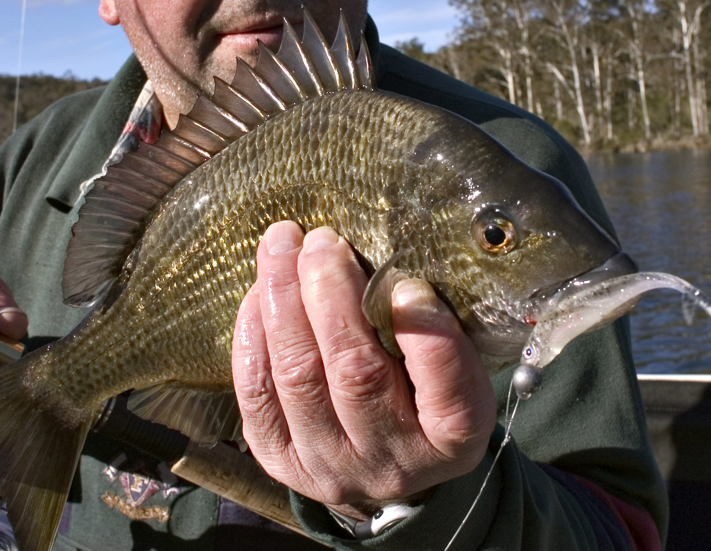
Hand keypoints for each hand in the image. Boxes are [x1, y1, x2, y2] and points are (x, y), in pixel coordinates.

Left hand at [232, 222, 496, 520]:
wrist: (390, 468)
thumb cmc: (427, 397)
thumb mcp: (458, 368)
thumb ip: (433, 328)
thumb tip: (387, 267)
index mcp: (453, 438)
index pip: (445, 388)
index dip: (424, 334)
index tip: (408, 286)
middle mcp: (392, 461)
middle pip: (355, 373)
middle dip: (332, 294)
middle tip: (322, 241)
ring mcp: (332, 467)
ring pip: (297, 378)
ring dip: (283, 302)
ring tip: (280, 248)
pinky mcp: (283, 464)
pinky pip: (256, 397)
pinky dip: (253, 338)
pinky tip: (258, 294)